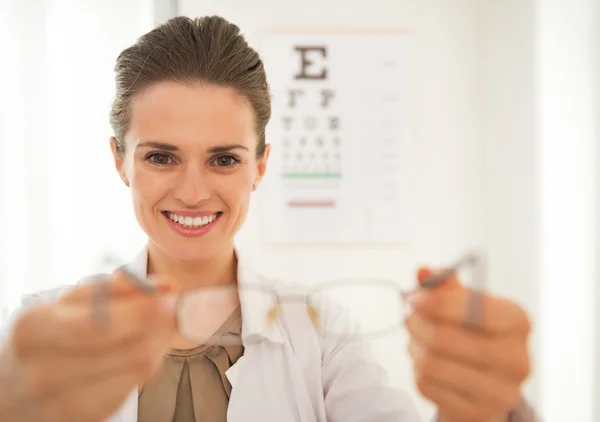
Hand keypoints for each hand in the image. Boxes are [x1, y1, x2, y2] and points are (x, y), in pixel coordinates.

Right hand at [0, 271, 178, 421]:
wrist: (14, 388)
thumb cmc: (50, 335)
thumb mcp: (69, 304)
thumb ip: (116, 288)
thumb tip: (166, 284)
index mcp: (35, 331)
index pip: (102, 325)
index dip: (144, 310)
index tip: (169, 295)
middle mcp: (44, 372)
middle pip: (131, 350)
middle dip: (162, 325)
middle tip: (175, 308)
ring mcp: (63, 403)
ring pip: (140, 369)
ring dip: (160, 343)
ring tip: (160, 327)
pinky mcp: (84, 419)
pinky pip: (134, 387)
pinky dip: (146, 364)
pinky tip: (141, 351)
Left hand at [405, 268, 530, 421]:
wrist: (483, 385)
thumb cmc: (471, 334)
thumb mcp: (463, 305)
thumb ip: (443, 285)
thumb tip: (422, 270)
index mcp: (517, 321)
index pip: (476, 308)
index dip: (438, 303)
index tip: (414, 299)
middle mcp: (518, 359)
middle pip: (445, 338)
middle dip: (417, 325)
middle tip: (409, 319)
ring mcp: (501, 392)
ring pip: (431, 363)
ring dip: (414, 348)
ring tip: (417, 342)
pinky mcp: (478, 413)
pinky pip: (426, 385)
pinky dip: (417, 371)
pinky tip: (427, 366)